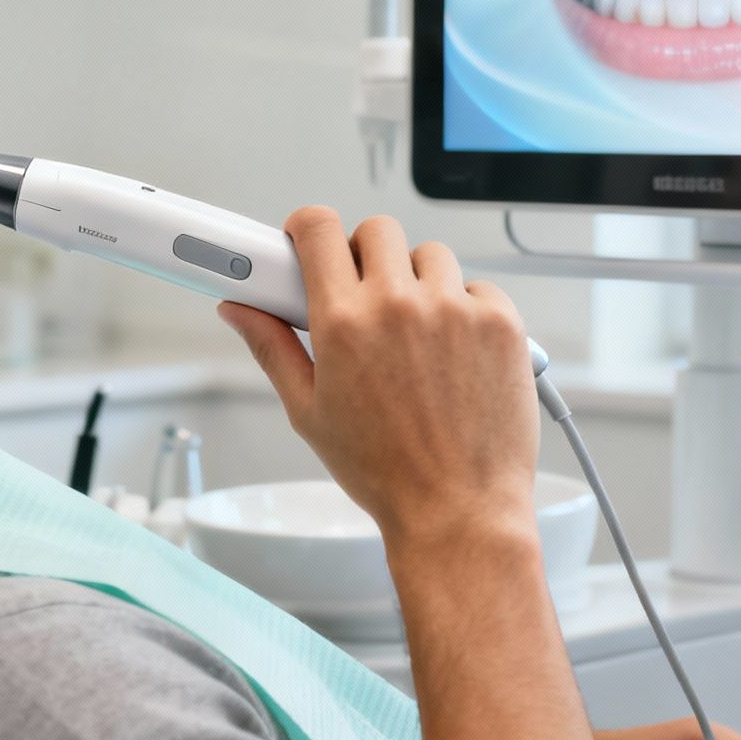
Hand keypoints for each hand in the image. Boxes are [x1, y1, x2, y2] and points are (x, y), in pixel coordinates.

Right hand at [217, 207, 539, 542]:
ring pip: (430, 255)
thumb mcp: (309, 411)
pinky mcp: (501, 324)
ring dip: (417, 281)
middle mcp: (400, 305)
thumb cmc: (384, 472)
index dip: (307, 228)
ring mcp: (456, 311)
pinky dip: (465, 309)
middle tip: (362, 296)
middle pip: (375, 231)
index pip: (318, 228)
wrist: (459, 511)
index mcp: (344, 322)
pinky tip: (453, 352)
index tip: (307, 241)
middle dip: (363, 255)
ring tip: (414, 334)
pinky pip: (477, 288)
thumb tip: (239, 312)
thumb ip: (271, 348)